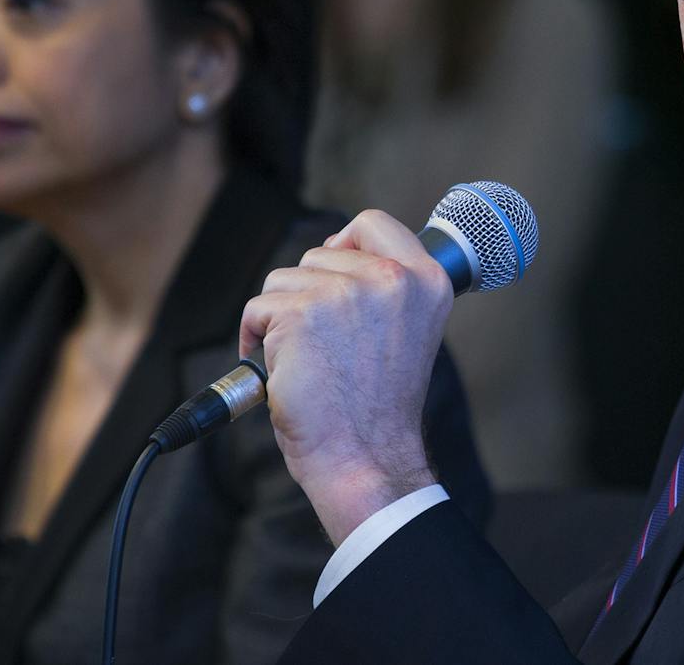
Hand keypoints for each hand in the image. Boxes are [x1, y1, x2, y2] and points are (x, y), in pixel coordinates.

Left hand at [239, 209, 453, 544]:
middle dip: (307, 294)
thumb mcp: (406, 331)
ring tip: (306, 361)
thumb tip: (334, 254)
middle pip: (319, 254)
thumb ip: (384, 288)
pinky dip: (255, 340)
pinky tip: (282, 371)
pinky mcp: (302, 313)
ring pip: (283, 280)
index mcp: (428, 280)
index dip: (345, 242)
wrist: (364, 458)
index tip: (334, 271)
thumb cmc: (377, 407)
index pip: (374, 224)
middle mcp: (393, 278)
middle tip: (323, 345)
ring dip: (280, 319)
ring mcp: (347, 293)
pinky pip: (258, 309)